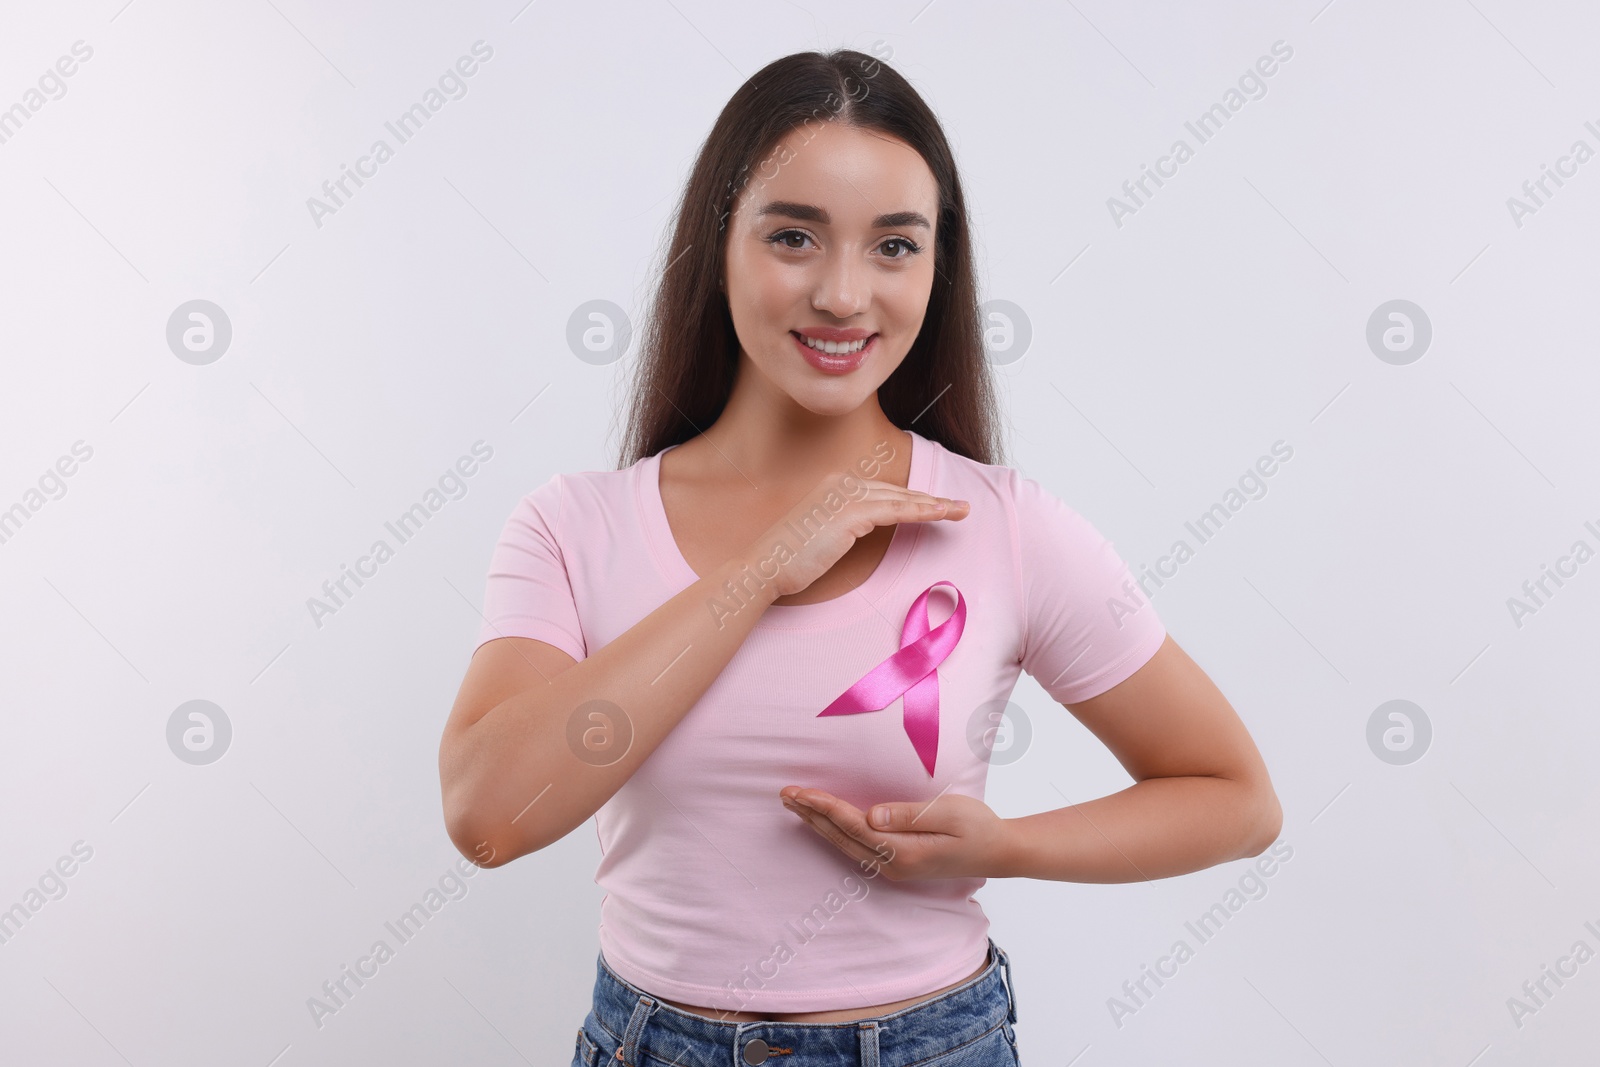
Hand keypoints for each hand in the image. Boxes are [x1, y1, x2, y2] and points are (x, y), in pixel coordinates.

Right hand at [755, 472, 969, 598]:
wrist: (766, 567)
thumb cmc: (789, 559)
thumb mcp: (821, 536)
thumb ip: (843, 526)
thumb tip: (861, 529)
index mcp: (834, 485)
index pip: (882, 490)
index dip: (912, 498)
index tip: (936, 505)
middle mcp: (841, 483)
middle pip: (896, 490)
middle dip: (930, 498)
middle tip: (960, 505)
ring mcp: (846, 494)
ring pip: (901, 498)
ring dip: (934, 504)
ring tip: (960, 510)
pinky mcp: (852, 512)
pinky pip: (896, 510)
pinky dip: (922, 511)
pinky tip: (941, 515)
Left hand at [778, 786, 1009, 880]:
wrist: (1000, 852)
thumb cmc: (978, 827)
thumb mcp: (950, 813)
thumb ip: (909, 814)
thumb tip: (871, 815)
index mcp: (904, 852)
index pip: (853, 825)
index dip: (824, 807)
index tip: (799, 791)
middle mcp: (893, 865)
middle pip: (841, 836)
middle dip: (810, 814)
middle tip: (783, 793)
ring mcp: (894, 868)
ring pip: (845, 844)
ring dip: (818, 823)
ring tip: (794, 804)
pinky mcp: (897, 864)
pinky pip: (856, 847)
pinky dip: (834, 831)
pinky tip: (822, 822)